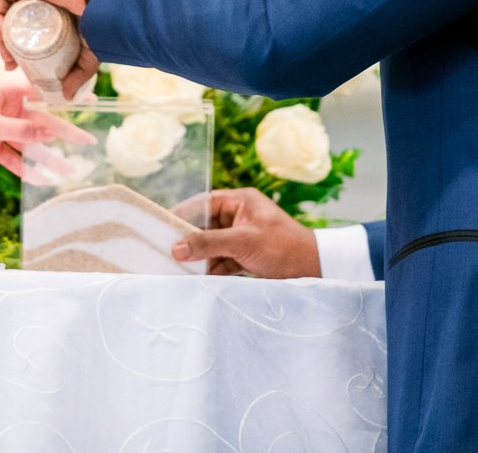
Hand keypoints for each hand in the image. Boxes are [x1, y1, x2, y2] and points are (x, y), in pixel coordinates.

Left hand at [0, 0, 98, 98]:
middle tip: (10, 64)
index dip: (15, 46)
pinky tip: (3, 36)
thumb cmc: (100, 20)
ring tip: (7, 55)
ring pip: (6, 10)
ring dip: (0, 34)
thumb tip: (67, 97)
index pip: (25, 25)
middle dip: (6, 44)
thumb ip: (79, 73)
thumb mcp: (88, 52)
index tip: (16, 66)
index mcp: (52, 4)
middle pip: (13, 19)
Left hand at [0, 77, 94, 175]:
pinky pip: (14, 157)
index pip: (42, 89)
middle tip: (86, 140)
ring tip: (69, 170)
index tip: (88, 98)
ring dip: (47, 156)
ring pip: (30, 142)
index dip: (65, 94)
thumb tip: (52, 131)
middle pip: (41, 119)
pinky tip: (41, 180)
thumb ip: (22, 129)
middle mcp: (6, 107)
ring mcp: (0, 126)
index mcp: (5, 91)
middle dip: (63, 131)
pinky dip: (25, 168)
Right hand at [171, 188, 319, 277]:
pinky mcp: (246, 256)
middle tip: (167, 251)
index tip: (163, 226)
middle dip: (190, 241)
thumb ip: (208, 243)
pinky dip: (211, 268)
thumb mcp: (242, 242)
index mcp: (241, 201)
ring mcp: (243, 237)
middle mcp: (240, 216)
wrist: (314, 270)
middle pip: (206, 226)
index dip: (183, 214)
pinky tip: (198, 277)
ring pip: (213, 245)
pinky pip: (222, 260)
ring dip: (200, 257)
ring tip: (178, 267)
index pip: (204, 202)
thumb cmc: (283, 247)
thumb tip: (175, 248)